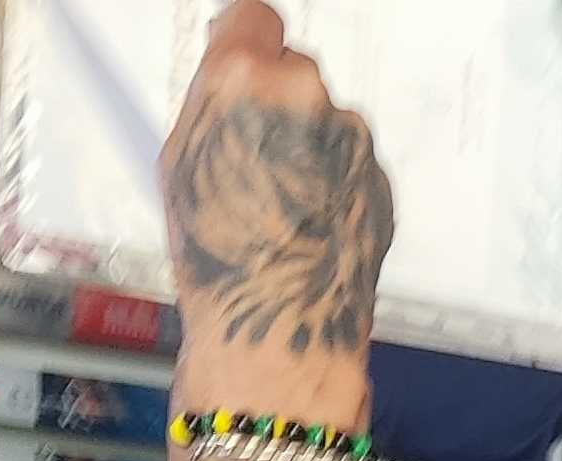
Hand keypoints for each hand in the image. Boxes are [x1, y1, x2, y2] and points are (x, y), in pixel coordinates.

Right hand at [163, 0, 390, 420]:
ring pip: (326, 124)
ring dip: (309, 150)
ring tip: (281, 207)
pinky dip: (334, 186)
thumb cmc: (217, 256)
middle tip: (254, 158)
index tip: (243, 65)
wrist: (280, 328)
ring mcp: (354, 139)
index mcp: (247, 78)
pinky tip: (310, 227)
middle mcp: (310, 96)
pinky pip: (351, 167)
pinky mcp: (383, 179)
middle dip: (278, 105)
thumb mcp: (178, 163)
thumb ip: (212, 102)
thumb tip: (231, 66)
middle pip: (294, 73)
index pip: (255, 17)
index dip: (247, 45)